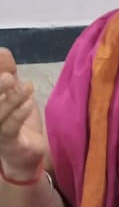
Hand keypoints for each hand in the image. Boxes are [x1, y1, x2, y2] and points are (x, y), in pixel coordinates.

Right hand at [0, 48, 47, 181]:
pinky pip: (9, 128)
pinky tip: (28, 103)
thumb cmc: (16, 121)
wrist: (26, 155)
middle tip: (8, 76)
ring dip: (10, 99)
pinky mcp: (8, 143)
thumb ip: (7, 74)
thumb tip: (3, 51)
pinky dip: (18, 114)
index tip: (2, 56)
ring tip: (25, 86)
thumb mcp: (13, 94)